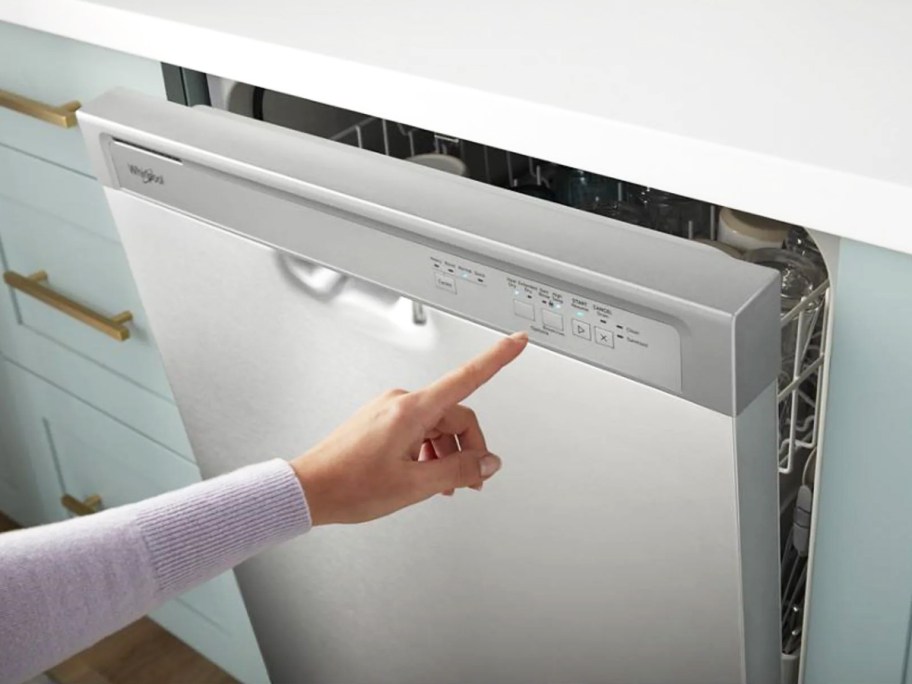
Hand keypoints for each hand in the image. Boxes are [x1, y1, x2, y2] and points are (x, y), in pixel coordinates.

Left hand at [290, 332, 528, 524]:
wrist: (308, 489)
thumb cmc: (349, 486)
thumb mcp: (415, 485)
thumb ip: (458, 471)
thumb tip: (487, 463)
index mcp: (412, 409)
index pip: (467, 376)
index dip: (497, 358)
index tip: (517, 342)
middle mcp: (401, 401)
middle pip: (456, 414)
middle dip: (469, 447)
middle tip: (470, 481)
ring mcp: (389, 408)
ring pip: (438, 424)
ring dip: (447, 452)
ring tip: (441, 485)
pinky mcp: (381, 419)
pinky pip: (419, 427)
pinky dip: (429, 449)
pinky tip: (425, 475)